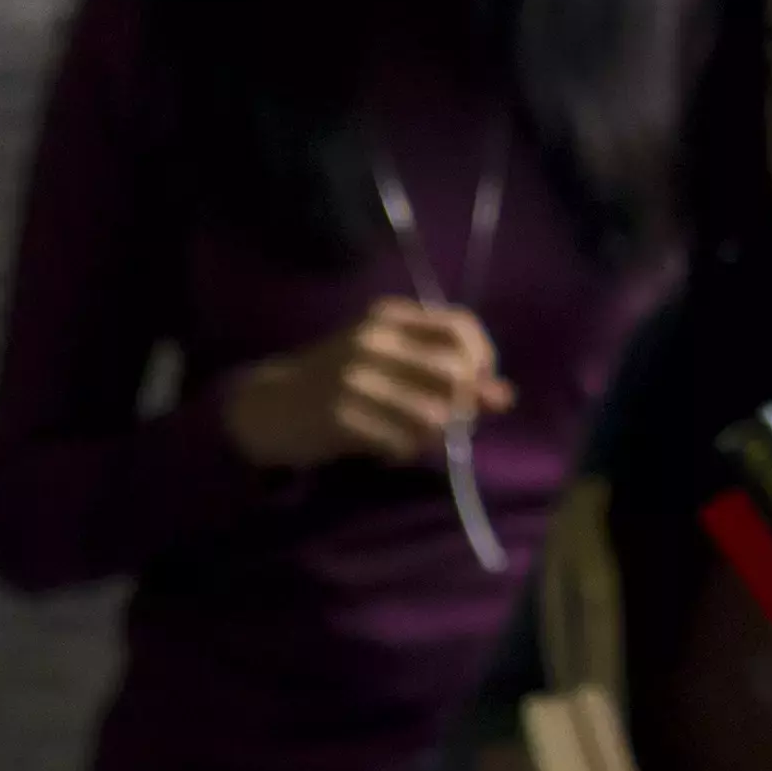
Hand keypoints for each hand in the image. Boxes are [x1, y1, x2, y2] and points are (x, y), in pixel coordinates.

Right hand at [217, 299, 510, 470]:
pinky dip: (404, 452)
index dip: (482, 359)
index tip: (477, 385)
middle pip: (454, 374)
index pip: (459, 327)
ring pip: (432, 414)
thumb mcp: (388, 364)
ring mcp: (353, 378)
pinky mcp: (338, 416)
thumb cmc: (337, 382)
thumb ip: (444, 374)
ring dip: (434, 436)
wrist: (268, 405)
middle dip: (464, 406)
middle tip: (448, 424)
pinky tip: (389, 450)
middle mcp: (372, 340)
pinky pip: (400, 442)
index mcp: (388, 318)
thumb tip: (503, 396)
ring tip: (414, 439)